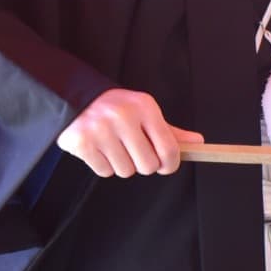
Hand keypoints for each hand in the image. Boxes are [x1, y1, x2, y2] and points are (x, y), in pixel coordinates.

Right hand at [57, 89, 200, 176]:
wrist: (73, 98)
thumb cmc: (116, 108)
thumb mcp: (144, 112)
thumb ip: (169, 131)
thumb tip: (197, 143)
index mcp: (144, 107)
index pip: (169, 148)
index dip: (171, 164)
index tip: (167, 166)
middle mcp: (123, 117)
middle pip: (148, 165)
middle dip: (144, 164)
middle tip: (135, 152)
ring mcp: (101, 130)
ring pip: (126, 171)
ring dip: (123, 165)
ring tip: (114, 147)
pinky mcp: (82, 143)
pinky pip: (105, 172)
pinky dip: (105, 165)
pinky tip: (100, 149)